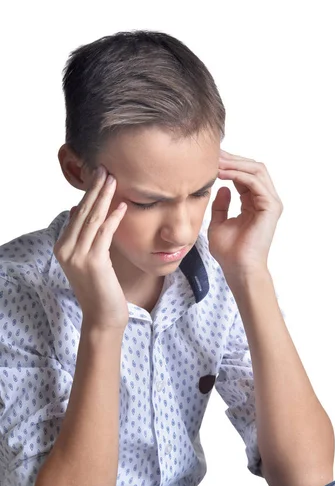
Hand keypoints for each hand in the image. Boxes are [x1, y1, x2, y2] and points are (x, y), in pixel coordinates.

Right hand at [54, 165, 128, 330]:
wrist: (102, 316)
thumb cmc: (99, 288)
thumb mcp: (86, 258)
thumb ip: (81, 235)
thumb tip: (77, 208)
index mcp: (62, 246)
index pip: (77, 213)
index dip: (88, 193)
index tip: (98, 176)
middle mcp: (66, 249)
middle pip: (82, 212)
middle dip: (95, 189)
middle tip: (105, 169)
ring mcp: (78, 256)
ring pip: (92, 219)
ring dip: (104, 197)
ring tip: (113, 179)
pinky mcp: (94, 262)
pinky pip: (104, 233)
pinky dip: (113, 218)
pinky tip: (122, 205)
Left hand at [208, 149, 283, 278]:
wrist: (239, 269)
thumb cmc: (229, 252)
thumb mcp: (218, 224)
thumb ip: (220, 205)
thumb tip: (221, 187)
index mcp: (254, 203)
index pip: (244, 175)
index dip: (228, 164)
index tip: (209, 159)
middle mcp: (265, 200)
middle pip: (252, 167)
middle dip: (232, 159)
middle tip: (212, 153)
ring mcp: (270, 202)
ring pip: (256, 170)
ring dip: (235, 163)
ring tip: (216, 161)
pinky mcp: (270, 206)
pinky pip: (255, 181)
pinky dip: (238, 174)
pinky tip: (222, 173)